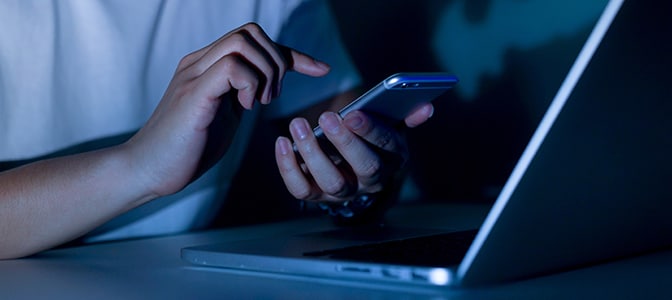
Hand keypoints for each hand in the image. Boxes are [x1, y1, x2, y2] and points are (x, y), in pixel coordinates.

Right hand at [125, 22, 329, 197]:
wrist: (148, 170)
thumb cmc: (187, 147)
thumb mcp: (226, 115)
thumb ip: (243, 95)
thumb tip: (267, 87)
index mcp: (209, 66)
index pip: (257, 43)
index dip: (294, 54)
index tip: (321, 70)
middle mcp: (200, 62)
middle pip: (251, 32)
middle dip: (277, 61)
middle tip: (271, 99)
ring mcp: (195, 75)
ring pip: (243, 42)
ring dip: (265, 73)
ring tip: (258, 104)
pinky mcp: (193, 93)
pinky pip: (231, 67)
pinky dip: (250, 84)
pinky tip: (245, 107)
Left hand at [275, 103, 433, 203]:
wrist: (352, 169)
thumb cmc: (370, 140)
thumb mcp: (390, 126)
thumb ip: (405, 116)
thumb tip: (426, 107)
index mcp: (392, 158)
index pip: (386, 146)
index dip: (371, 130)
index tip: (354, 114)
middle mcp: (370, 180)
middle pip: (363, 166)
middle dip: (344, 142)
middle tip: (326, 117)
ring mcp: (342, 191)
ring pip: (330, 180)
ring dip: (312, 152)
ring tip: (296, 125)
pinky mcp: (317, 195)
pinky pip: (301, 189)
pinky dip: (288, 167)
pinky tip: (282, 142)